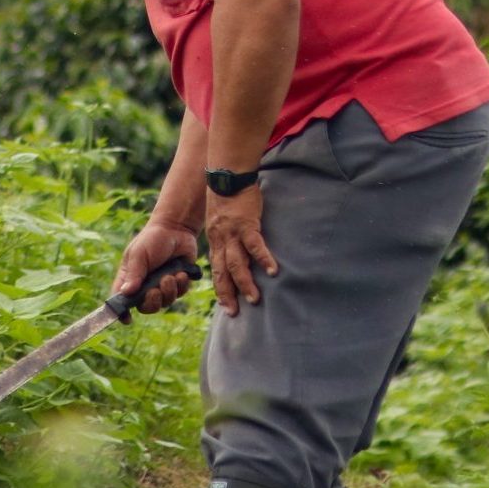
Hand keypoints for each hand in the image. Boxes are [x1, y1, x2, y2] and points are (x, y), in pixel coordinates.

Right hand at [109, 220, 199, 314]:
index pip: (122, 299)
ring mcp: (162, 285)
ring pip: (165, 302)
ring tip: (171, 275)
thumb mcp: (139, 254)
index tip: (127, 319)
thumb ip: (134, 274)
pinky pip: (179, 294)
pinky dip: (181, 285)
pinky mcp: (178, 283)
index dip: (122, 312)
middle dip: (152, 301)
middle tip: (156, 290)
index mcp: (129, 278)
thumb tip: (125, 293)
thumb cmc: (153, 239)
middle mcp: (145, 285)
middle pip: (146, 307)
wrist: (177, 229)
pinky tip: (181, 272)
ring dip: (169, 290)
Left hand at [206, 184, 276, 314]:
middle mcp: (221, 240)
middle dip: (228, 294)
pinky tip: (273, 271)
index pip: (216, 269)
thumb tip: (234, 248)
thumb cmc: (226, 195)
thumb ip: (226, 235)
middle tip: (234, 313)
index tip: (225, 305)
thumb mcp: (220, 219)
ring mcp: (232, 233)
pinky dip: (263, 258)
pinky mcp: (246, 224)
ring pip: (236, 263)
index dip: (220, 288)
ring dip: (245, 283)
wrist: (227, 174)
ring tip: (254, 299)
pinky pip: (255, 245)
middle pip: (223, 272)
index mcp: (215, 240)